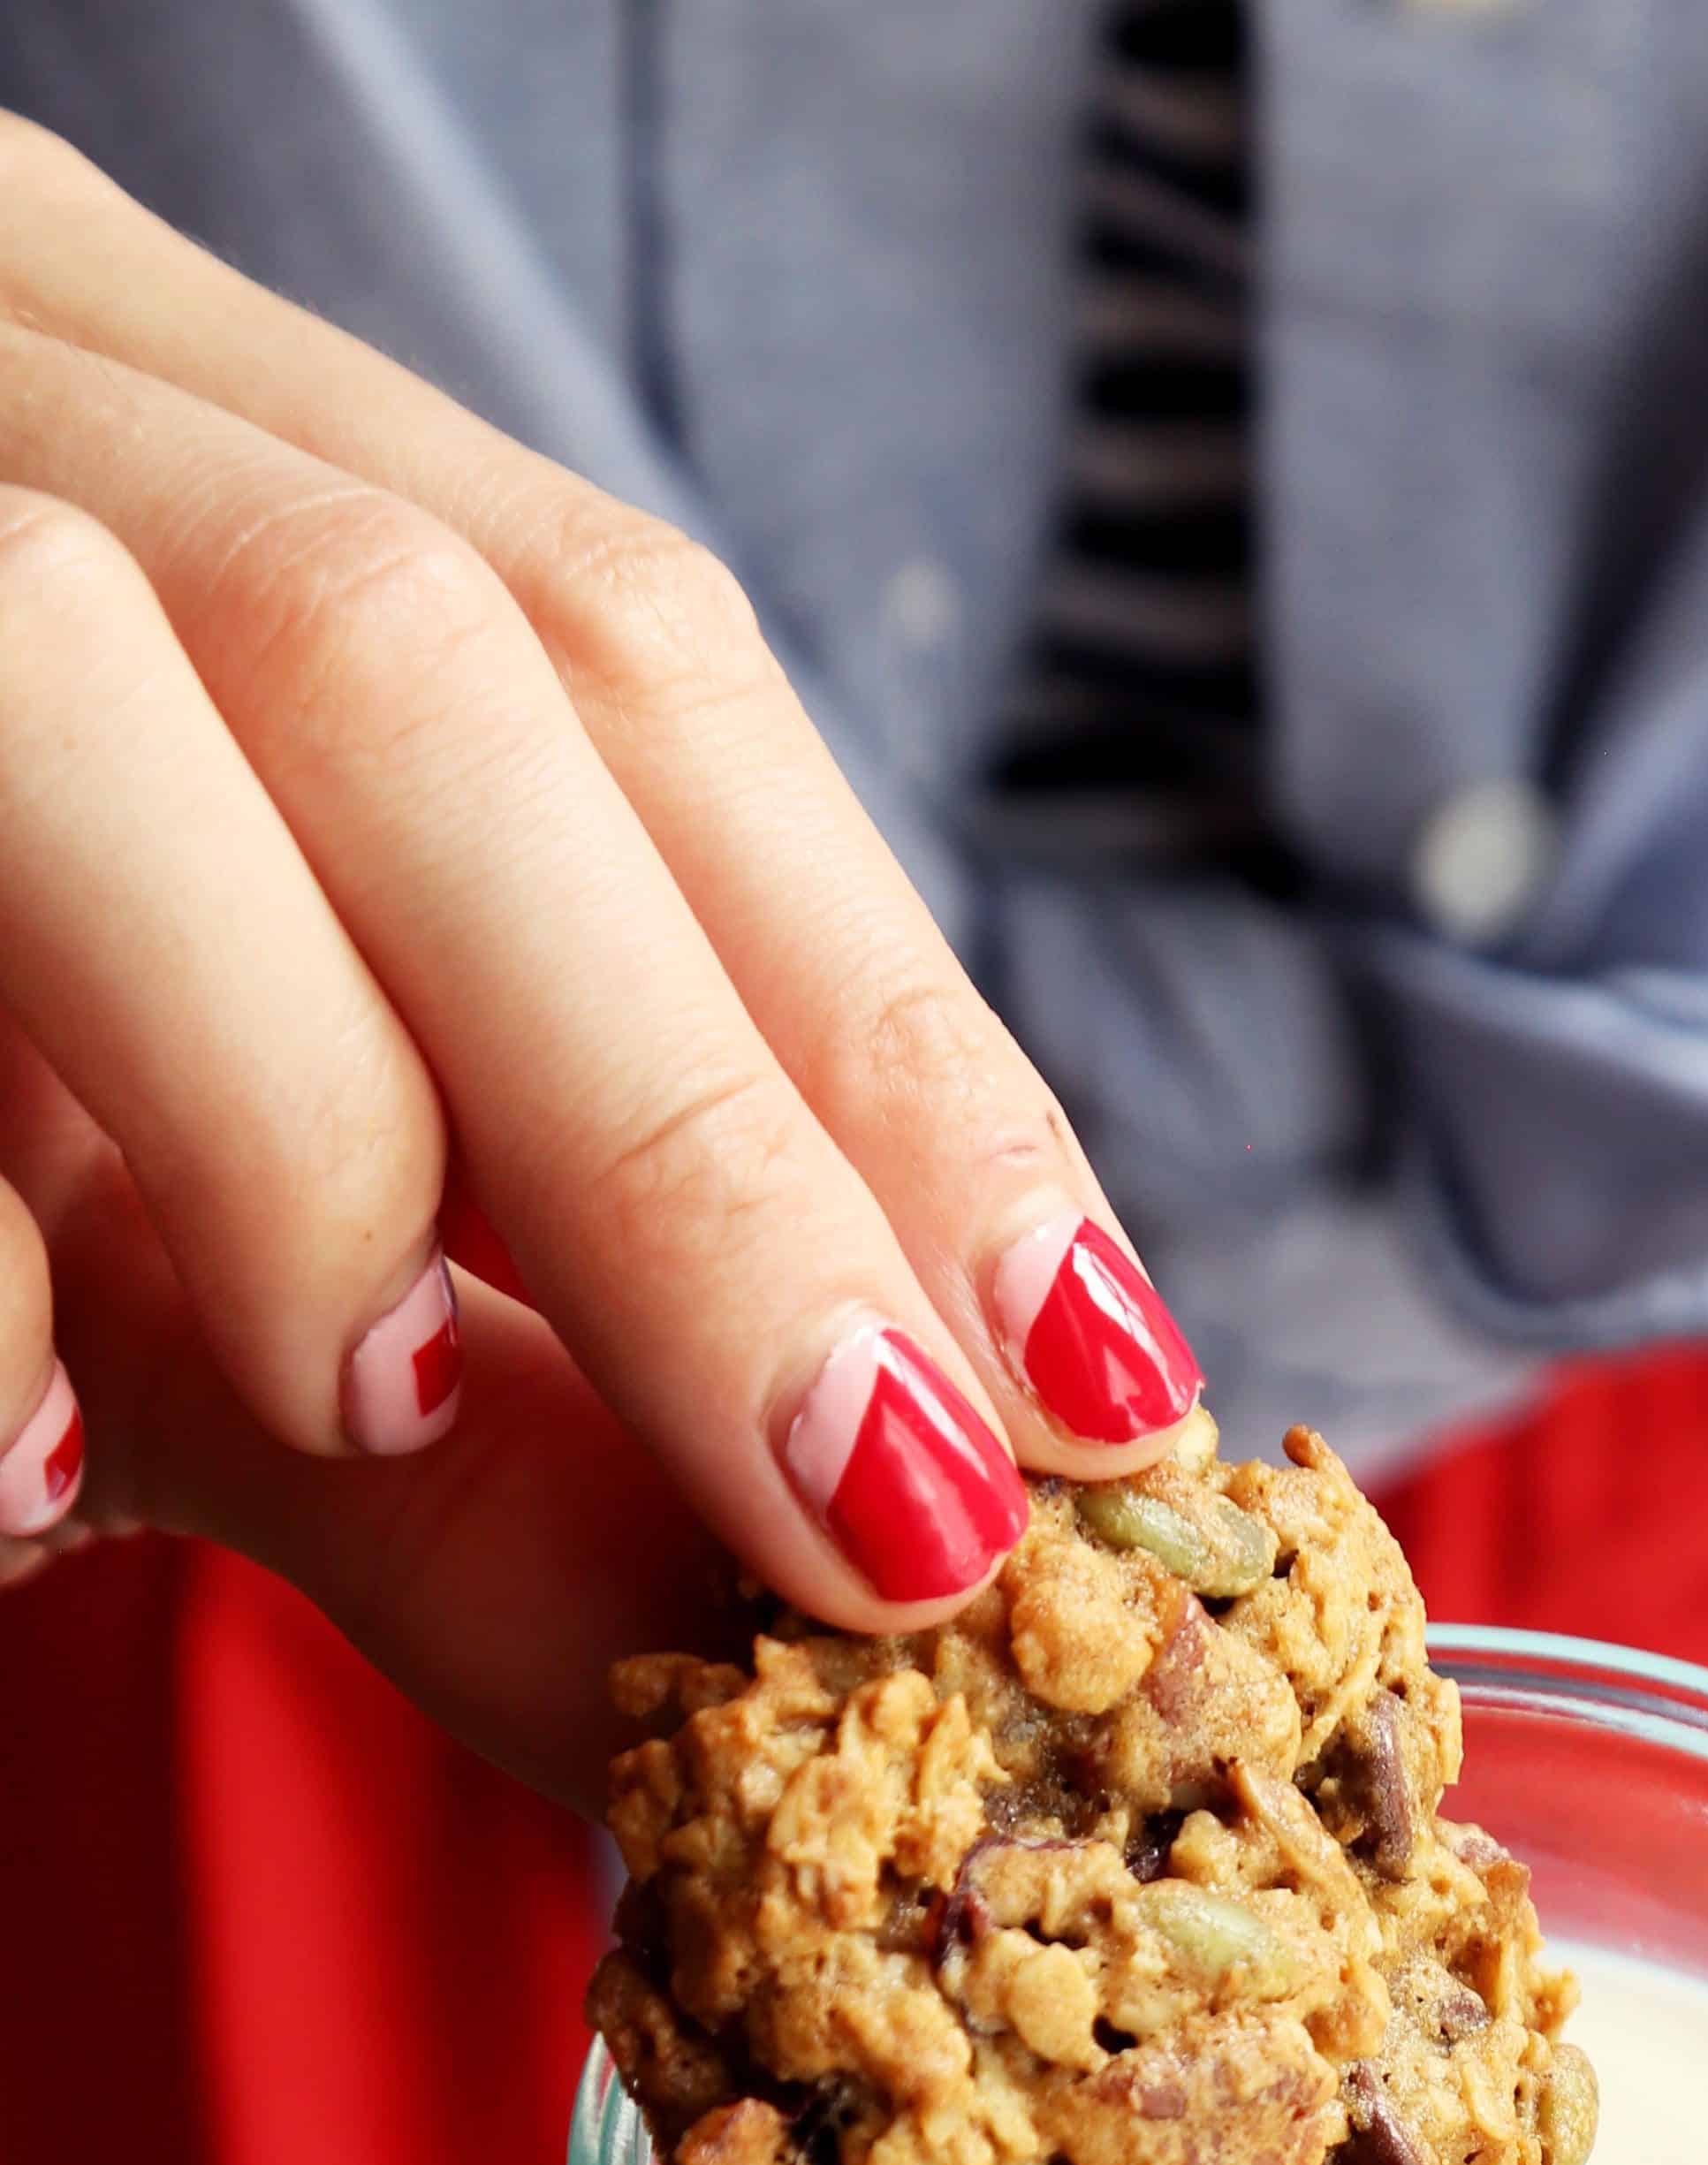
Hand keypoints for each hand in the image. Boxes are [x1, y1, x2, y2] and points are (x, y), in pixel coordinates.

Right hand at [0, 116, 1200, 1799]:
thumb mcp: (200, 1244)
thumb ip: (492, 1424)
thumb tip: (817, 1681)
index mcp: (178, 438)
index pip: (630, 663)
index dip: (887, 1038)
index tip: (1096, 1397)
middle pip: (418, 666)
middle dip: (695, 1118)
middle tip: (890, 1515)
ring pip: (85, 674)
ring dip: (301, 1094)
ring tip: (382, 1395)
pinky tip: (8, 1459)